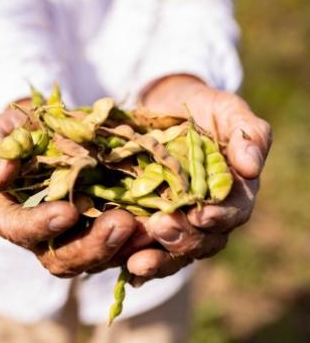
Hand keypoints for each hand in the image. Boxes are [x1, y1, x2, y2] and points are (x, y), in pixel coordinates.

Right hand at [0, 105, 147, 276]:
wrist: (50, 133)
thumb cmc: (15, 132)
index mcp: (4, 214)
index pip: (15, 228)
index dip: (38, 225)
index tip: (66, 212)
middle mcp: (37, 237)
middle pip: (59, 258)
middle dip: (91, 245)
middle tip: (122, 223)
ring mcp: (72, 240)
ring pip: (94, 260)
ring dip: (121, 248)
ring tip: (144, 226)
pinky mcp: (103, 237)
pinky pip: (123, 252)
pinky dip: (141, 244)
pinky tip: (159, 227)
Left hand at [122, 76, 270, 283]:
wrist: (158, 104)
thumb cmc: (200, 107)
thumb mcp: (226, 110)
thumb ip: (247, 133)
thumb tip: (251, 166)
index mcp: (232, 192)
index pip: (232, 212)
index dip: (219, 217)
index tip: (201, 215)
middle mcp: (205, 214)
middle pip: (202, 240)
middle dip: (182, 238)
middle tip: (160, 227)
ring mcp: (173, 220)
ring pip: (172, 251)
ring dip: (157, 259)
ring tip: (136, 262)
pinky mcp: (142, 220)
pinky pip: (141, 247)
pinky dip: (137, 263)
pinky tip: (125, 272)